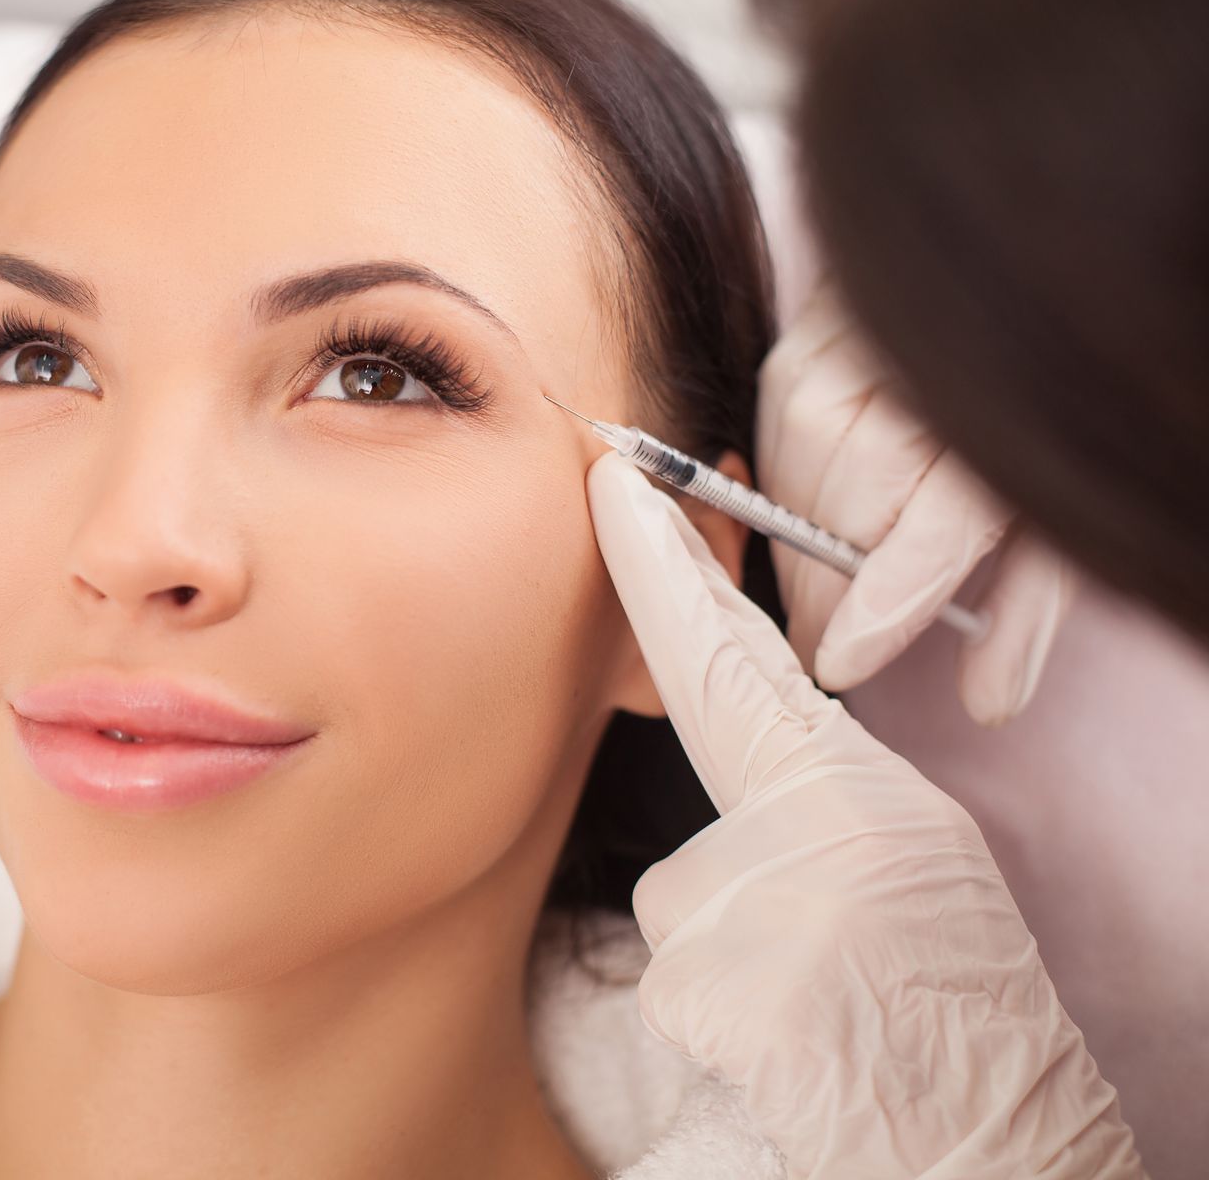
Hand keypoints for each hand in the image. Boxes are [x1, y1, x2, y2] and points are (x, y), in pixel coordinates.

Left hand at [586, 452, 1143, 1178]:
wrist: (985, 1130)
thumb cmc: (947, 1005)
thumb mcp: (901, 872)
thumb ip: (804, 816)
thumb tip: (716, 828)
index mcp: (854, 795)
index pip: (729, 655)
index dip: (665, 565)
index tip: (614, 484)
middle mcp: (802, 833)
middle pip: (688, 845)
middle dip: (729, 902)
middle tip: (815, 966)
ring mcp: (752, 904)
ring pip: (680, 916)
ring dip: (727, 969)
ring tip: (815, 1016)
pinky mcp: (709, 984)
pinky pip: (671, 990)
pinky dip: (719, 1026)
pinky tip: (785, 1051)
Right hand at [756, 280, 1073, 724]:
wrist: (1008, 307)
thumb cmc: (1030, 431)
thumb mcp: (1056, 526)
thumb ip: (1022, 615)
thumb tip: (987, 704)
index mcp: (1002, 443)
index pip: (930, 537)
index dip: (878, 609)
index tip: (838, 666)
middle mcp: (927, 383)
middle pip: (850, 508)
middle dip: (825, 589)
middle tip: (819, 643)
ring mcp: (866, 345)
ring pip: (799, 468)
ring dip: (796, 540)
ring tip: (816, 584)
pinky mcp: (813, 329)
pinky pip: (772, 423)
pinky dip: (781, 479)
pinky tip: (802, 511)